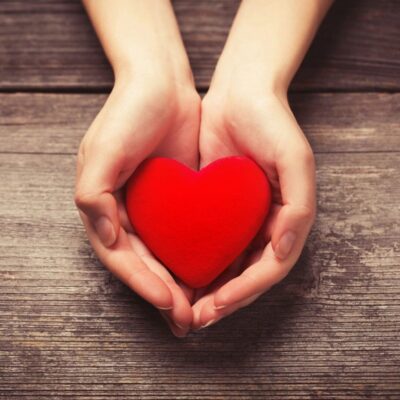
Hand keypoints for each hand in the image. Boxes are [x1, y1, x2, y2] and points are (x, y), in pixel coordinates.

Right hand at [75, 74, 200, 336]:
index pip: (122, 258)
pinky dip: (194, 260)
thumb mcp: (103, 150)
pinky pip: (185, 238)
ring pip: (165, 258)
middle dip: (164, 294)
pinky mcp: (177, 202)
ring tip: (200, 310)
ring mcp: (152, 210)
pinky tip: (211, 275)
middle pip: (144, 265)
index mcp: (103, 207)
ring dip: (180, 286)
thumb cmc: (129, 113)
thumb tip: (106, 237)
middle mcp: (126, 213)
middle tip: (187, 320)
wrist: (162, 85)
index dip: (143, 283)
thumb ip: (93, 194)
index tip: (169, 302)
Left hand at [191, 87, 315, 329]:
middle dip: (222, 300)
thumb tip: (282, 251)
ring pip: (224, 265)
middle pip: (245, 276)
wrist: (240, 94)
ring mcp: (240, 219)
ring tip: (182, 307)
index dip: (244, 292)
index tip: (215, 306)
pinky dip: (194, 262)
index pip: (267, 269)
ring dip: (206, 289)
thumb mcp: (294, 160)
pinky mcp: (217, 209)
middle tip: (194, 319)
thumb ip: (298, 208)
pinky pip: (206, 243)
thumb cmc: (272, 124)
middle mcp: (264, 225)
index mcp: (286, 220)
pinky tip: (175, 272)